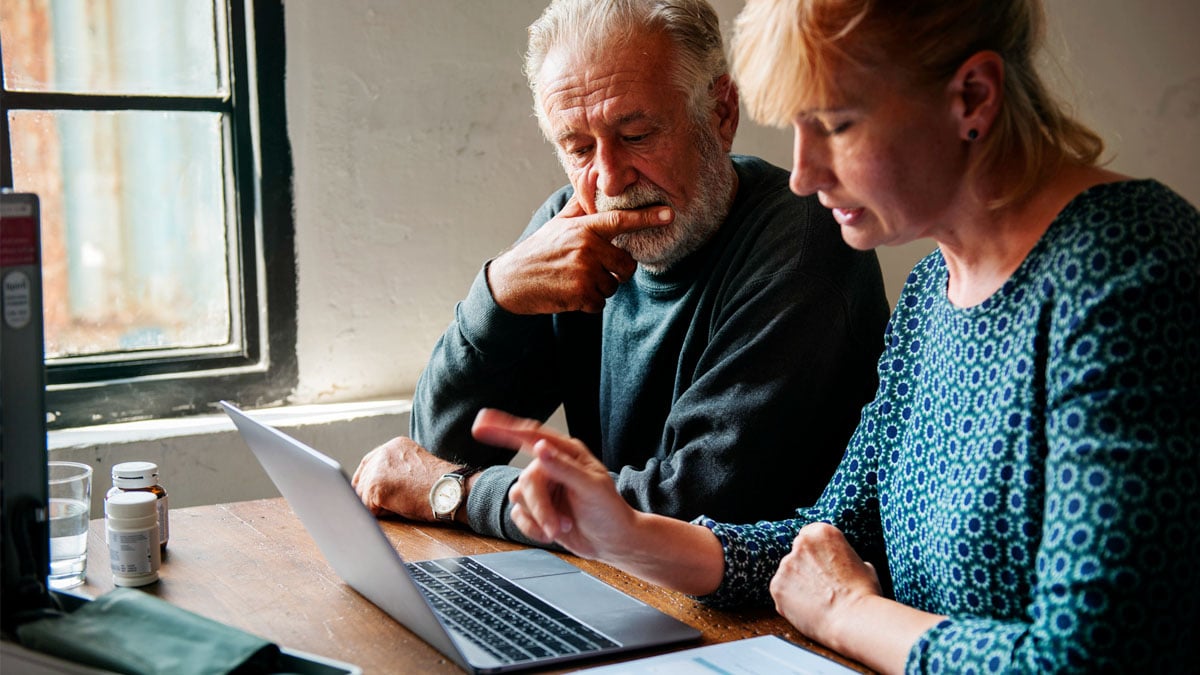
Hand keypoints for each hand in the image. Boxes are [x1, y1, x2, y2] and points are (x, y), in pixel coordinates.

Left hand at [351, 436, 459, 521]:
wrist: (450, 492)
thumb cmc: (440, 486)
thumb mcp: (416, 467)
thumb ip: (396, 469)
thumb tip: (377, 486)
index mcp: (395, 445)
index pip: (368, 462)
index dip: (365, 480)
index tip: (364, 493)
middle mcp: (384, 453)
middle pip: (362, 479)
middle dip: (367, 495)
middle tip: (379, 507)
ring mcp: (378, 469)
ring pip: (363, 494)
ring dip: (376, 505)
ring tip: (400, 504)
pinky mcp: (376, 486)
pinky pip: (368, 508)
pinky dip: (381, 513)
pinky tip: (400, 508)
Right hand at [471, 408, 636, 557]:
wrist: (612, 542)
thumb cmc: (609, 511)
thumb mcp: (591, 488)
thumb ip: (564, 468)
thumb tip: (540, 448)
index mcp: (566, 452)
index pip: (532, 435)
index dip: (504, 427)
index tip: (481, 423)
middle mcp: (551, 466)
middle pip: (526, 479)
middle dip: (540, 507)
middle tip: (557, 525)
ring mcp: (543, 488)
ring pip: (519, 497)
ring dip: (539, 518)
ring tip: (562, 527)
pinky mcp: (536, 509)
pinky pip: (517, 515)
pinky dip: (533, 528)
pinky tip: (552, 534)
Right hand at [487, 198, 673, 313]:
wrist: (512, 281)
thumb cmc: (539, 250)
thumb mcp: (558, 224)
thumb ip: (580, 205)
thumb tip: (591, 175)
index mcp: (584, 228)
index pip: (620, 220)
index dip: (647, 218)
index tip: (669, 214)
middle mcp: (587, 247)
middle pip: (626, 266)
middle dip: (615, 272)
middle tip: (592, 270)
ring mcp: (584, 271)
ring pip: (613, 287)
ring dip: (599, 289)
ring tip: (575, 280)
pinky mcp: (580, 294)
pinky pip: (601, 303)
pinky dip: (589, 303)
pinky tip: (570, 294)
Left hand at [769, 522, 882, 644]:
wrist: (852, 619)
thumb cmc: (863, 594)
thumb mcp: (863, 566)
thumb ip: (846, 559)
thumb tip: (845, 565)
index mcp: (822, 533)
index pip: (810, 535)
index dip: (816, 553)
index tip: (822, 565)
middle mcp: (801, 544)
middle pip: (797, 554)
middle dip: (805, 568)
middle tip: (820, 586)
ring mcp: (786, 565)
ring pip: (788, 573)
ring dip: (797, 584)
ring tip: (816, 601)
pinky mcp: (776, 586)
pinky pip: (781, 591)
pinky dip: (790, 600)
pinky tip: (807, 609)